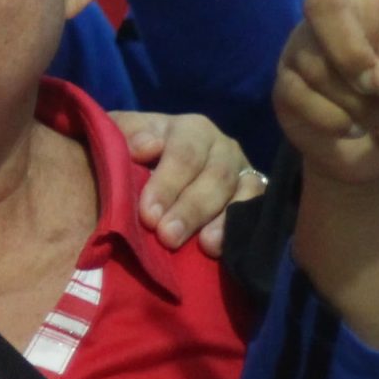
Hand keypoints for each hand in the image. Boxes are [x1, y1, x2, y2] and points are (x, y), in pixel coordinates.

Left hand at [111, 110, 265, 256]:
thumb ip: (126, 135)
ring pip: (243, 193)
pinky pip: (258, 211)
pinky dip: (242, 230)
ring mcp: (243, 172)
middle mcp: (223, 147)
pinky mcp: (255, 198)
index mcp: (190, 129)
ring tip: (205, 246)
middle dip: (191, 209)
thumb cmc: (134, 152)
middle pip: (215, 177)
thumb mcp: (120, 135)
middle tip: (167, 237)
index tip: (148, 215)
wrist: (154, 166)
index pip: (184, 154)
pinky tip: (224, 249)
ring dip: (222, 221)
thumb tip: (146, 146)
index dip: (167, 184)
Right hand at [274, 0, 378, 187]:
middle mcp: (335, 8)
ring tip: (373, 117)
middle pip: (323, 1)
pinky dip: (334, 123)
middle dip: (352, 52)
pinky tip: (350, 129)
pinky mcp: (283, 80)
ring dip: (353, 101)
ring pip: (312, 58)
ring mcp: (302, 43)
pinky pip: (300, 95)